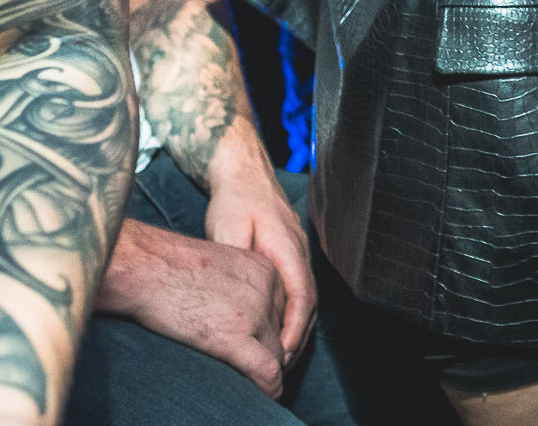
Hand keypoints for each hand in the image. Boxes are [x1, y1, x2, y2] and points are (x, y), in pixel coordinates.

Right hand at [96, 218, 288, 397]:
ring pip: (275, 354)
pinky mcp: (234, 337)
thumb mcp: (218, 267)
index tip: (255, 346)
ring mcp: (254, 312)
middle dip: (267, 352)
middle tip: (250, 369)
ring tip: (252, 386)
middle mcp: (268, 289)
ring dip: (265, 371)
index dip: (267, 333)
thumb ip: (235, 286)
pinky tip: (268, 396)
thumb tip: (232, 314)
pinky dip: (270, 388)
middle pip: (279, 333)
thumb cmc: (168, 267)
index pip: (279, 311)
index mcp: (264, 270)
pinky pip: (266, 370)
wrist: (147, 267)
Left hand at [204, 156, 315, 364]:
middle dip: (298, 336)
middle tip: (280, 366)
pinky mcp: (290, 254)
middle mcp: (299, 251)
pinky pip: (298, 289)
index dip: (295, 328)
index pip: (301, 295)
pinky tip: (276, 328)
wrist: (244, 172)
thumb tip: (236, 298)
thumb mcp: (227, 229)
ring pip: (306, 298)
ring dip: (296, 327)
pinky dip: (292, 313)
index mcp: (287, 246)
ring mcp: (298, 252)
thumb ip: (235, 262)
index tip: (283, 353)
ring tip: (279, 355)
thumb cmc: (234, 199)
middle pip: (309, 302)